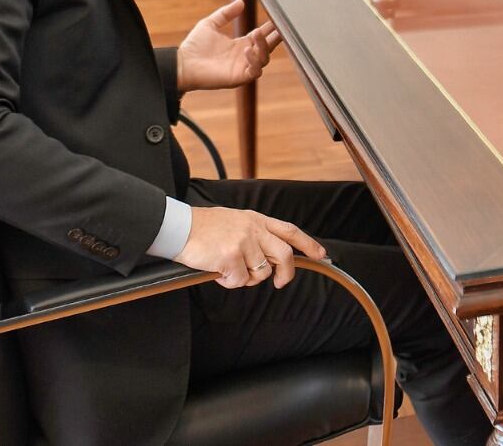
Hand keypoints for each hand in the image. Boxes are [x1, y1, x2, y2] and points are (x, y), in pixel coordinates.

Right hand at [176, 205, 325, 289]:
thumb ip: (256, 234)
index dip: (308, 244)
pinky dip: (229, 283)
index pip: (290, 231)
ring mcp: (243, 242)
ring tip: (230, 270)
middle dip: (286, 273)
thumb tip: (270, 258)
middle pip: (284, 255)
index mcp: (257, 219)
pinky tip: (218, 272)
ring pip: (261, 273)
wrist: (180, 227)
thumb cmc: (205, 227)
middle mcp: (254, 229)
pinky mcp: (230, 256)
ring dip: (246, 278)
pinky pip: (239, 281)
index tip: (321, 254)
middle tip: (280, 283)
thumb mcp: (236, 221)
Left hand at [177, 0, 282, 91]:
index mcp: (240, 45)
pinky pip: (254, 71)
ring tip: (256, 34)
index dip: (270, 28)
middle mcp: (244, 57)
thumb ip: (225, 13)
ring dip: (263, 46)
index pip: (261, 36)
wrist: (182, 64)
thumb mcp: (210, 24)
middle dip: (274, 37)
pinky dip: (254, 61)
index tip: (277, 17)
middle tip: (279, 26)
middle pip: (268, 47)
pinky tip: (247, 50)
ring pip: (264, 58)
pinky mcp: (238, 78)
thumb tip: (240, 2)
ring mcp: (242, 68)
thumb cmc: (194, 46)